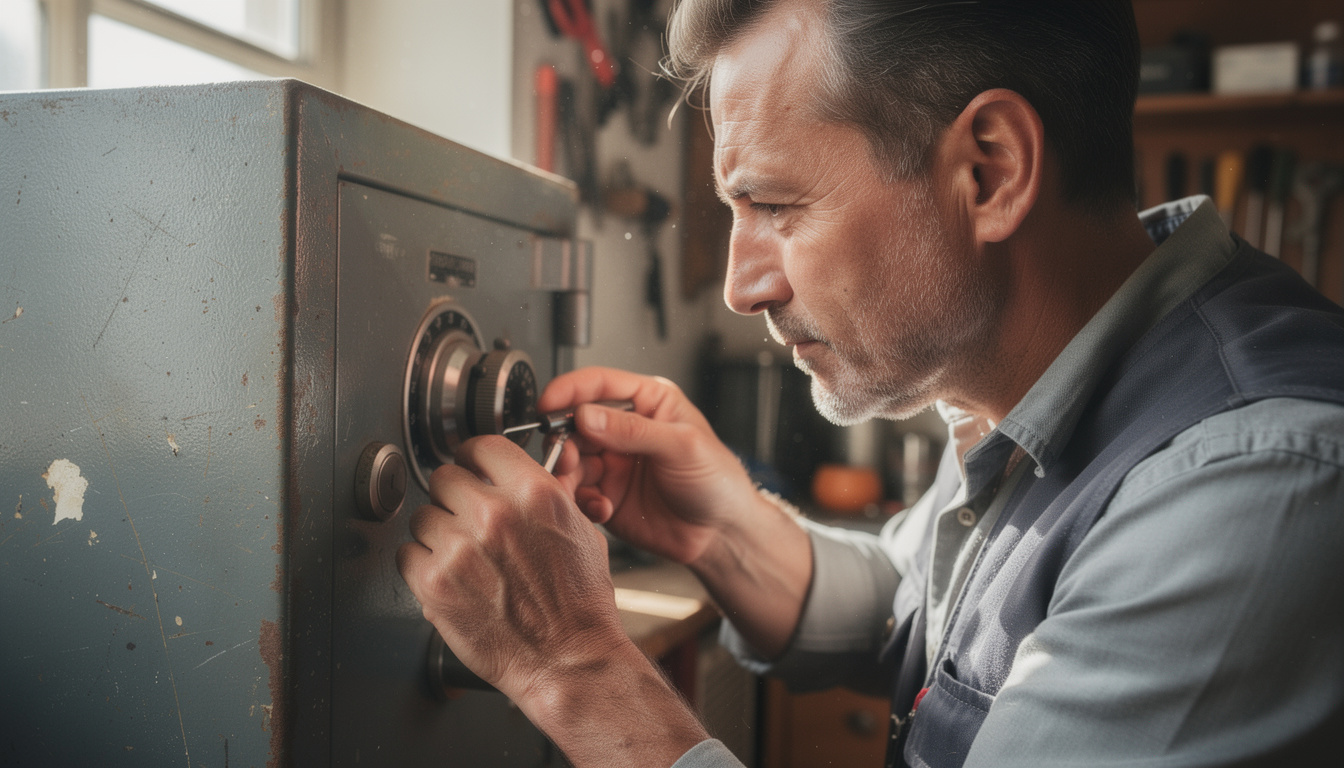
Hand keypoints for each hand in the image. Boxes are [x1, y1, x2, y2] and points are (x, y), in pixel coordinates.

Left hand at [396, 433, 711, 766]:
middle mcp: (494, 514)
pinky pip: (408, 554)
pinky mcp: (434, 583)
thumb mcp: (580, 530)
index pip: (480, 446)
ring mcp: (459, 547)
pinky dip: (422, 565)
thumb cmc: (578, 602)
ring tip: (462, 556)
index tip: (470, 469)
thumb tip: (519, 473)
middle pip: (443, 476)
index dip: (473, 459)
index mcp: (532, 492)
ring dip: (437, 532)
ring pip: (422, 516)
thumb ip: (545, 494)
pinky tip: (449, 577)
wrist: (566, 657)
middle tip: (466, 519)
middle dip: (453, 497)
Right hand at [542, 367, 813, 658]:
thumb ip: (633, 431)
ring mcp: (614, 463)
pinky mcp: (607, 495)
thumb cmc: (717, 482)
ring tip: (575, 488)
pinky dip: (582, 502)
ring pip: (571, 460)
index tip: (547, 404)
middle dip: (564, 440)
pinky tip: (601, 510)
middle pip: (576, 423)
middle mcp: (625, 430)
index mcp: (648, 402)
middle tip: (564, 458)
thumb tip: (586, 415)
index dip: (569, 390)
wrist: (722, 534)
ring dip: (567, 474)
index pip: (600, 384)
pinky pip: (578, 494)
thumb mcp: (681, 446)